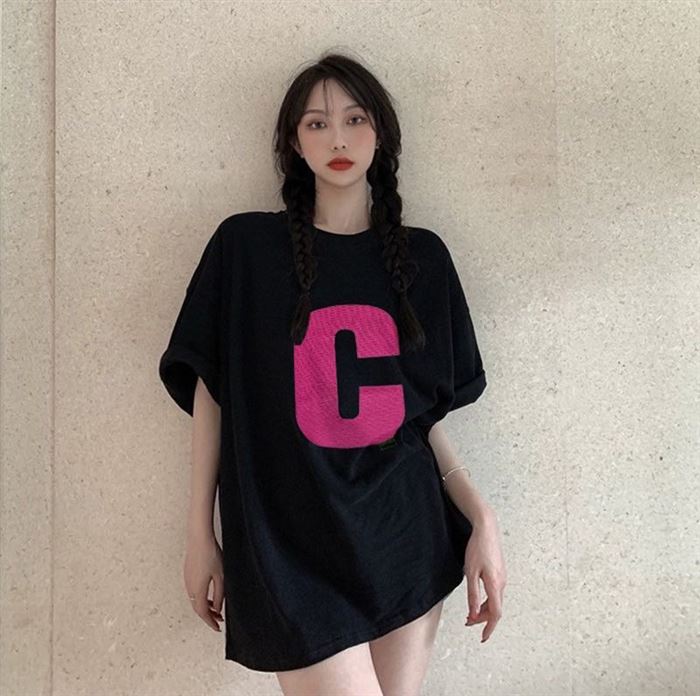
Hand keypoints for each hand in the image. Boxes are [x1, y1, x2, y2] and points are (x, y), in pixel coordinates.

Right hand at [183, 532, 224, 631]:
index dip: (210, 622)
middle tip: (219, 620)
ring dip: (205, 607)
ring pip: (195, 601)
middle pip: (198, 609)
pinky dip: (201, 599)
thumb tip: (218, 608)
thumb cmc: (211, 554)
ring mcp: (187, 581)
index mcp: (198, 590)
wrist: (198, 538)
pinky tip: (209, 596)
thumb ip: (219, 594)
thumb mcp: (220, 576)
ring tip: (216, 609)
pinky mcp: (187, 574)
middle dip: (208, 616)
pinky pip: (193, 592)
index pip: (203, 613)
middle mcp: (190, 588)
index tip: (217, 628)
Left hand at [463, 510, 506, 642]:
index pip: (495, 613)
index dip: (489, 627)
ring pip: (495, 600)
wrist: (487, 528)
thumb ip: (473, 594)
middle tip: (468, 623)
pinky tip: (477, 598)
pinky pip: (495, 592)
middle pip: (495, 608)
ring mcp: (502, 577)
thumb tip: (473, 613)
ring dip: (483, 609)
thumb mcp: (471, 572)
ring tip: (470, 613)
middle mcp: (502, 583)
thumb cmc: (478, 548)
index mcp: (495, 584)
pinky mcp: (499, 572)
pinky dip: (486, 600)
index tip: (483, 638)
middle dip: (482, 619)